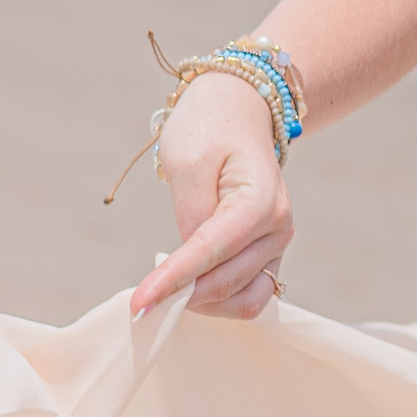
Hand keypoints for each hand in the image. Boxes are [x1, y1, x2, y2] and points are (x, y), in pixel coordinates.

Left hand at [129, 74, 293, 318]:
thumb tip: (189, 266)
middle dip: (183, 297)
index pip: (213, 250)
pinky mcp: (268, 255)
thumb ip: (191, 216)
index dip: (174, 280)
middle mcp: (279, 227)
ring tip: (165, 292)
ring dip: (204, 305)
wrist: (238, 112)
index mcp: (261, 199)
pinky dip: (219, 303)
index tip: (138, 303)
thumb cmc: (210, 130)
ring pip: (245, 299)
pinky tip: (189, 291)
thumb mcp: (188, 162)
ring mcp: (277, 244)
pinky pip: (250, 296)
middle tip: (139, 302)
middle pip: (228, 282)